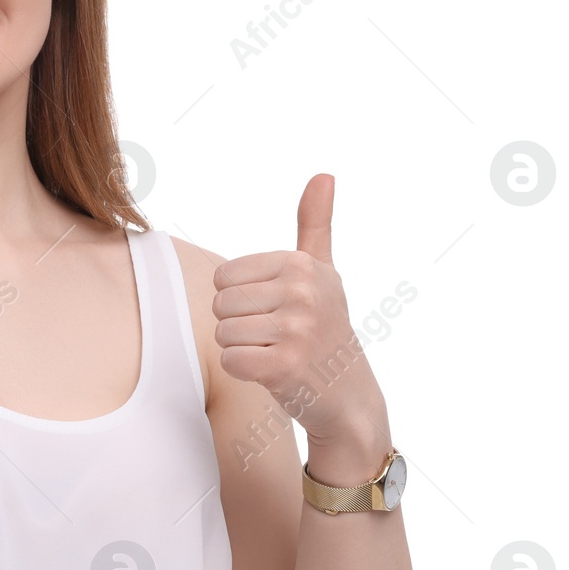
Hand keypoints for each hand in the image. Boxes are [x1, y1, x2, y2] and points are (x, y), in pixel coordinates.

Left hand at [210, 173, 380, 441]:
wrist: (349, 395)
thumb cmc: (326, 328)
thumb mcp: (322, 272)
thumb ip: (315, 224)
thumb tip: (323, 175)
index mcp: (302, 265)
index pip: (224, 277)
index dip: (241, 299)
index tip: (276, 310)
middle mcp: (302, 292)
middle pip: (220, 304)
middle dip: (239, 325)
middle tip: (276, 336)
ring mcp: (296, 329)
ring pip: (223, 333)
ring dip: (242, 350)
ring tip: (277, 353)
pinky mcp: (284, 366)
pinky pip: (230, 361)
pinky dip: (244, 371)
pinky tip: (273, 373)